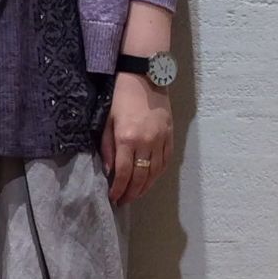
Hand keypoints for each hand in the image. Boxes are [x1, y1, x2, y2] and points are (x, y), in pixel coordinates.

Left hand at [101, 71, 172, 205]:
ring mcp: (160, 140)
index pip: (123, 173)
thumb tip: (109, 171)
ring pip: (155, 172)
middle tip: (124, 201)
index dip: (119, 189)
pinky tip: (151, 180)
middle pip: (140, 177)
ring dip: (145, 187)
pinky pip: (166, 161)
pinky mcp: (170, 136)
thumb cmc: (120, 97)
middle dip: (131, 192)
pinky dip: (158, 174)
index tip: (114, 198)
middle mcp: (146, 143)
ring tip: (136, 195)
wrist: (144, 77)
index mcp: (127, 139)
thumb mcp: (107, 121)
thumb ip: (107, 147)